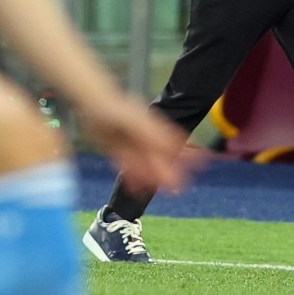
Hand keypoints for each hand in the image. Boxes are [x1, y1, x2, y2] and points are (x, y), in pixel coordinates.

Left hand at [76, 98, 200, 196]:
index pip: (174, 143)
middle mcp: (143, 137)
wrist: (91, 104)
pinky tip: (137, 190)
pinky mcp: (117, 150)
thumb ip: (152, 134)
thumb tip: (173, 147)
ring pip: (144, 165)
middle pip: (160, 158)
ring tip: (160, 191)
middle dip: (169, 173)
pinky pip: (128, 167)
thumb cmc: (115, 109)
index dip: (188, 154)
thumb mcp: (134, 123)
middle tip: (180, 189)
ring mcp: (130, 144)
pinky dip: (133, 178)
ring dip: (153, 178)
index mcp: (153, 128)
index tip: (202, 164)